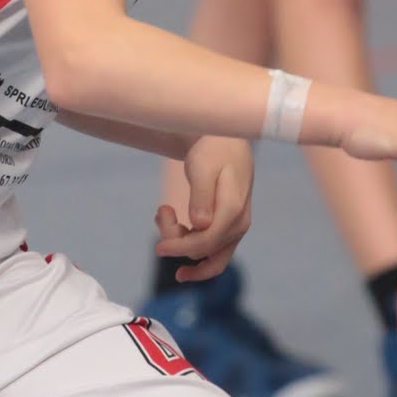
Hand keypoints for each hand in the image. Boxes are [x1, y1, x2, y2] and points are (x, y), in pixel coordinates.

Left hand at [154, 137, 253, 282]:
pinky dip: (189, 243)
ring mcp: (236, 228)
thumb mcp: (202, 167)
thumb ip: (201, 196)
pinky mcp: (229, 228)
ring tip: (164, 212)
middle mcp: (238, 224)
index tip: (158, 248)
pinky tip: (173, 223)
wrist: (227, 143)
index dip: (180, 248)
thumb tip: (200, 225)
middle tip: (162, 210)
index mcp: (232, 210)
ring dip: (180, 240)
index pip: (205, 242)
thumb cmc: (213, 151)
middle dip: (175, 238)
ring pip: (207, 253)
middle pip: (203, 249)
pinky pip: (211, 249)